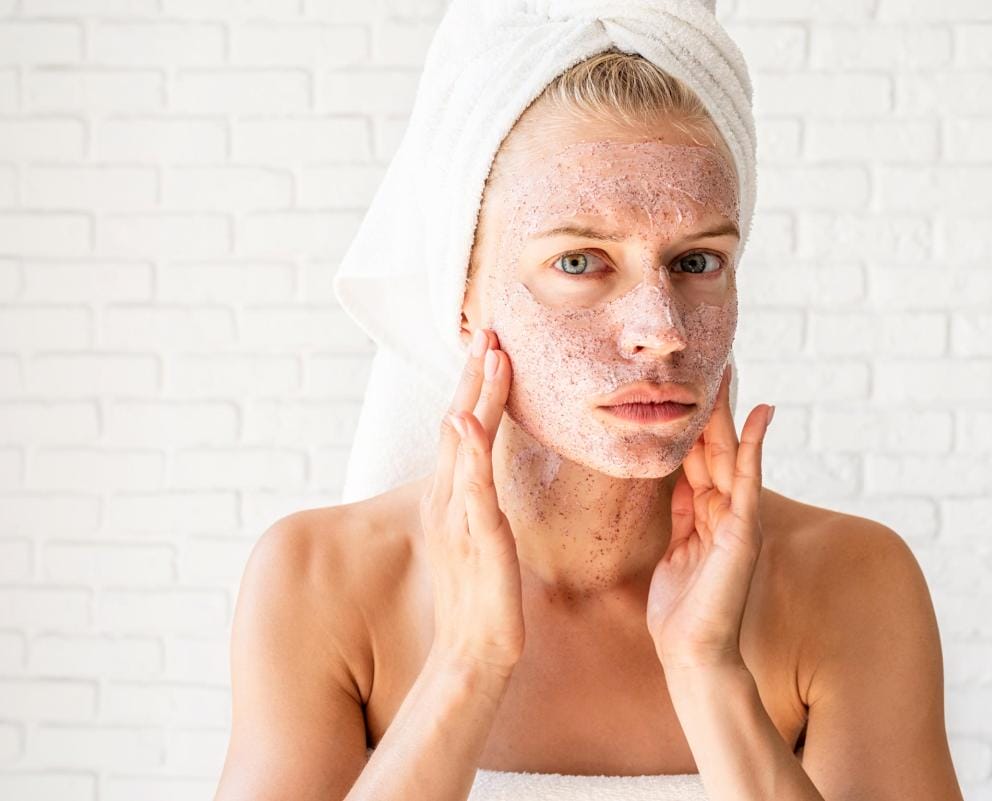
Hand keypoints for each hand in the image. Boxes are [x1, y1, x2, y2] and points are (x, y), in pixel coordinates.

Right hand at [420, 327, 524, 678]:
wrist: (476, 652)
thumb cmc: (481, 598)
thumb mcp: (481, 538)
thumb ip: (480, 501)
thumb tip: (486, 474)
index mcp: (453, 497)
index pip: (462, 430)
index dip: (474, 387)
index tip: (490, 346)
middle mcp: (449, 499)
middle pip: (459, 425)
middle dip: (473, 376)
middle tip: (488, 330)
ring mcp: (459, 516)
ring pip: (464, 445)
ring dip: (474, 396)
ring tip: (486, 354)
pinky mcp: (476, 538)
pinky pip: (470, 488)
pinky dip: (468, 452)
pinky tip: (467, 421)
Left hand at [646, 363, 772, 672]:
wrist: (692, 653)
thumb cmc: (680, 614)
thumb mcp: (674, 551)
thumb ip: (681, 515)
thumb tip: (677, 480)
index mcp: (704, 516)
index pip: (698, 459)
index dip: (692, 424)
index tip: (688, 388)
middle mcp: (724, 512)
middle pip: (715, 449)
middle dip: (710, 408)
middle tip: (710, 363)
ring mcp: (737, 519)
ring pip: (730, 455)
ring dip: (728, 413)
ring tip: (727, 371)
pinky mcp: (745, 529)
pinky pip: (750, 478)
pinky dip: (757, 445)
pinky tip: (762, 413)